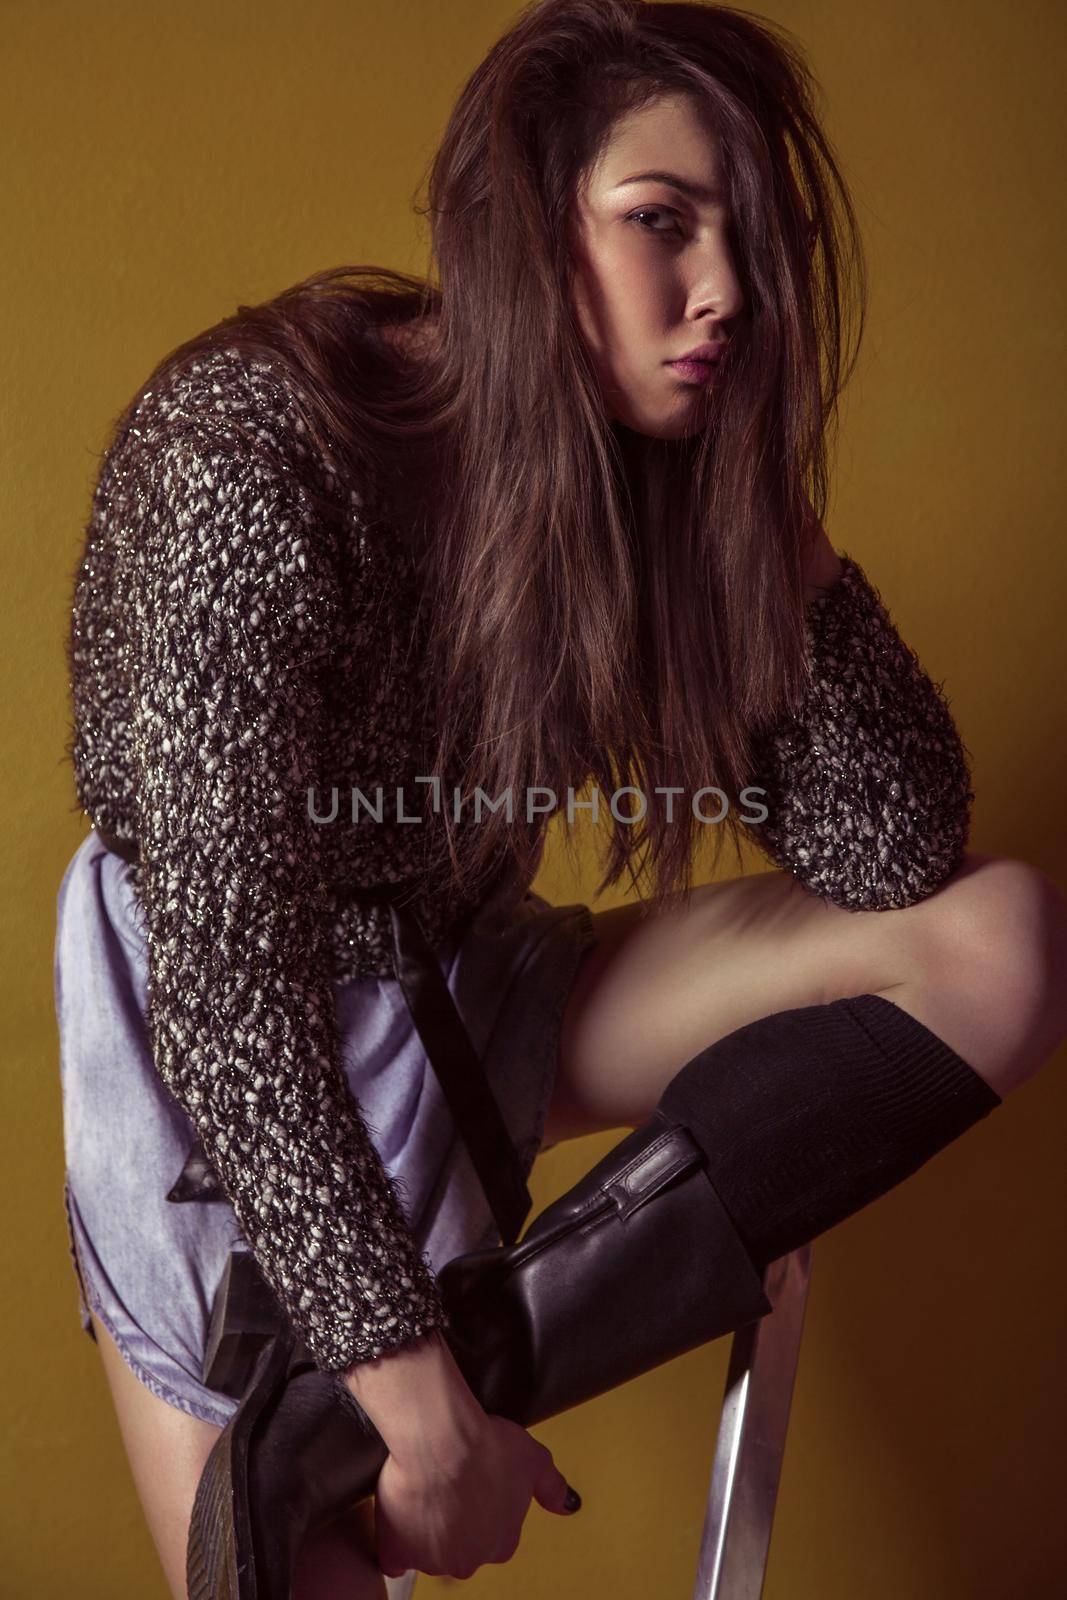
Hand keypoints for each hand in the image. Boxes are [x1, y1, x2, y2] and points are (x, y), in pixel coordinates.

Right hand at [373, 1409, 578, 1580]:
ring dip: (423, 1528)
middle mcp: (470, 1560)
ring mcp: (432, 1560)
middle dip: (454, 1521)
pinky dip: (394, 1543)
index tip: (472, 1484)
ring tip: (423, 1490)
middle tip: (446, 1485)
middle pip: (460, 1546)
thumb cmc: (487, 1445)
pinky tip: (397, 1520)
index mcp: (503, 1544)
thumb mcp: (534, 1459)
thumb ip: (552, 1486)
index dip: (481, 1507)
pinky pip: (393, 1558)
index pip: (493, 1534)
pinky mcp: (399, 1552)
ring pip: (428, 1550)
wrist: (443, 1439)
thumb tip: (569, 1504)